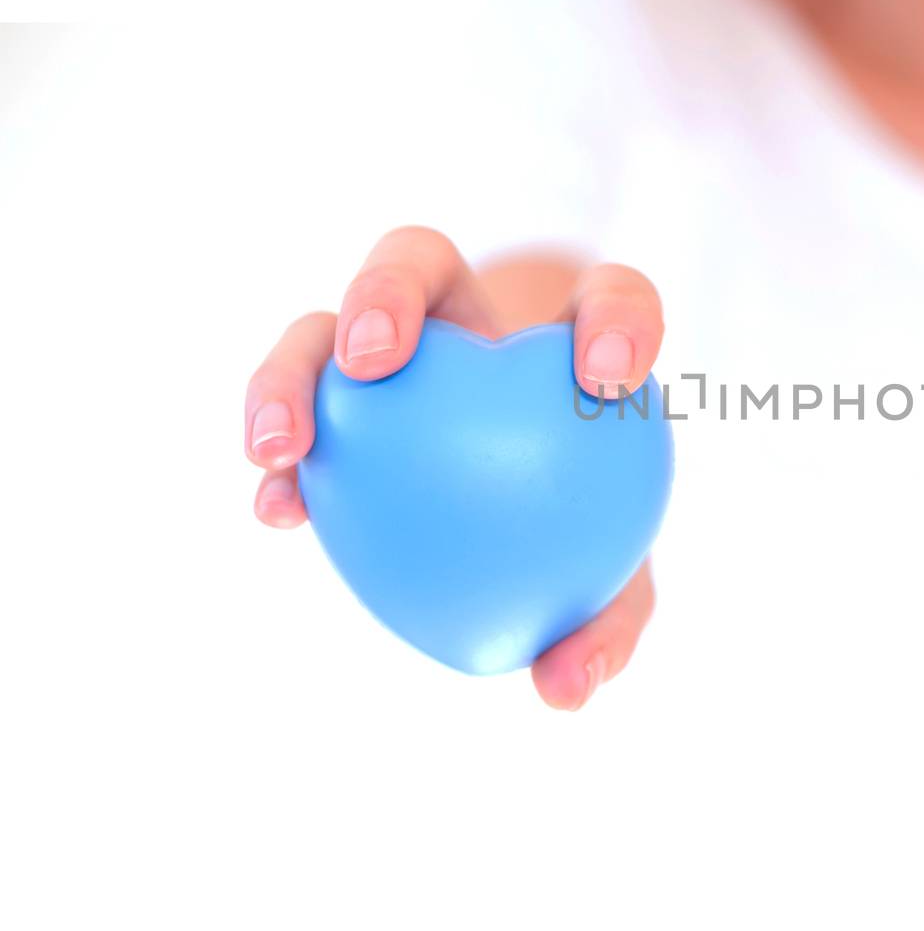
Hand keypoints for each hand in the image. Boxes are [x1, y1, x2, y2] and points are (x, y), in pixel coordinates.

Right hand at [243, 226, 663, 708]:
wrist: (516, 526)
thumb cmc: (580, 540)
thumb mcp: (609, 585)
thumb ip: (604, 625)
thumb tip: (562, 691)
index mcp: (564, 345)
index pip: (607, 299)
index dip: (616, 319)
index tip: (609, 379)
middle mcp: (467, 325)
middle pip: (418, 262)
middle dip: (385, 289)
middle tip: (371, 360)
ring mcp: (384, 356)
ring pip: (323, 325)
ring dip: (291, 373)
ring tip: (281, 446)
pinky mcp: (327, 404)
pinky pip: (292, 413)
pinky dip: (281, 456)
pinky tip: (278, 511)